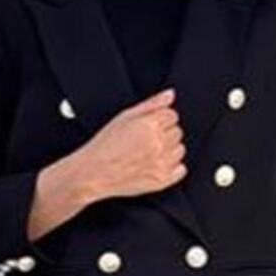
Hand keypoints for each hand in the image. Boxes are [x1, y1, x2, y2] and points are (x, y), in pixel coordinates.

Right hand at [77, 87, 185, 201]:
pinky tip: (156, 165)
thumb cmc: (105, 145)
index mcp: (150, 125)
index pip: (172, 115)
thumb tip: (170, 95)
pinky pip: (181, 169)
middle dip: (164, 134)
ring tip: (149, 153)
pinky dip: (173, 167)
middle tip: (146, 141)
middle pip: (177, 132)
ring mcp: (161, 163)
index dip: (160, 119)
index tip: (149, 126)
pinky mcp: (162, 180)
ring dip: (169, 150)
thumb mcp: (124, 117)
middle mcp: (158, 144)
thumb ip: (151, 104)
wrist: (94, 172)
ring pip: (180, 150)